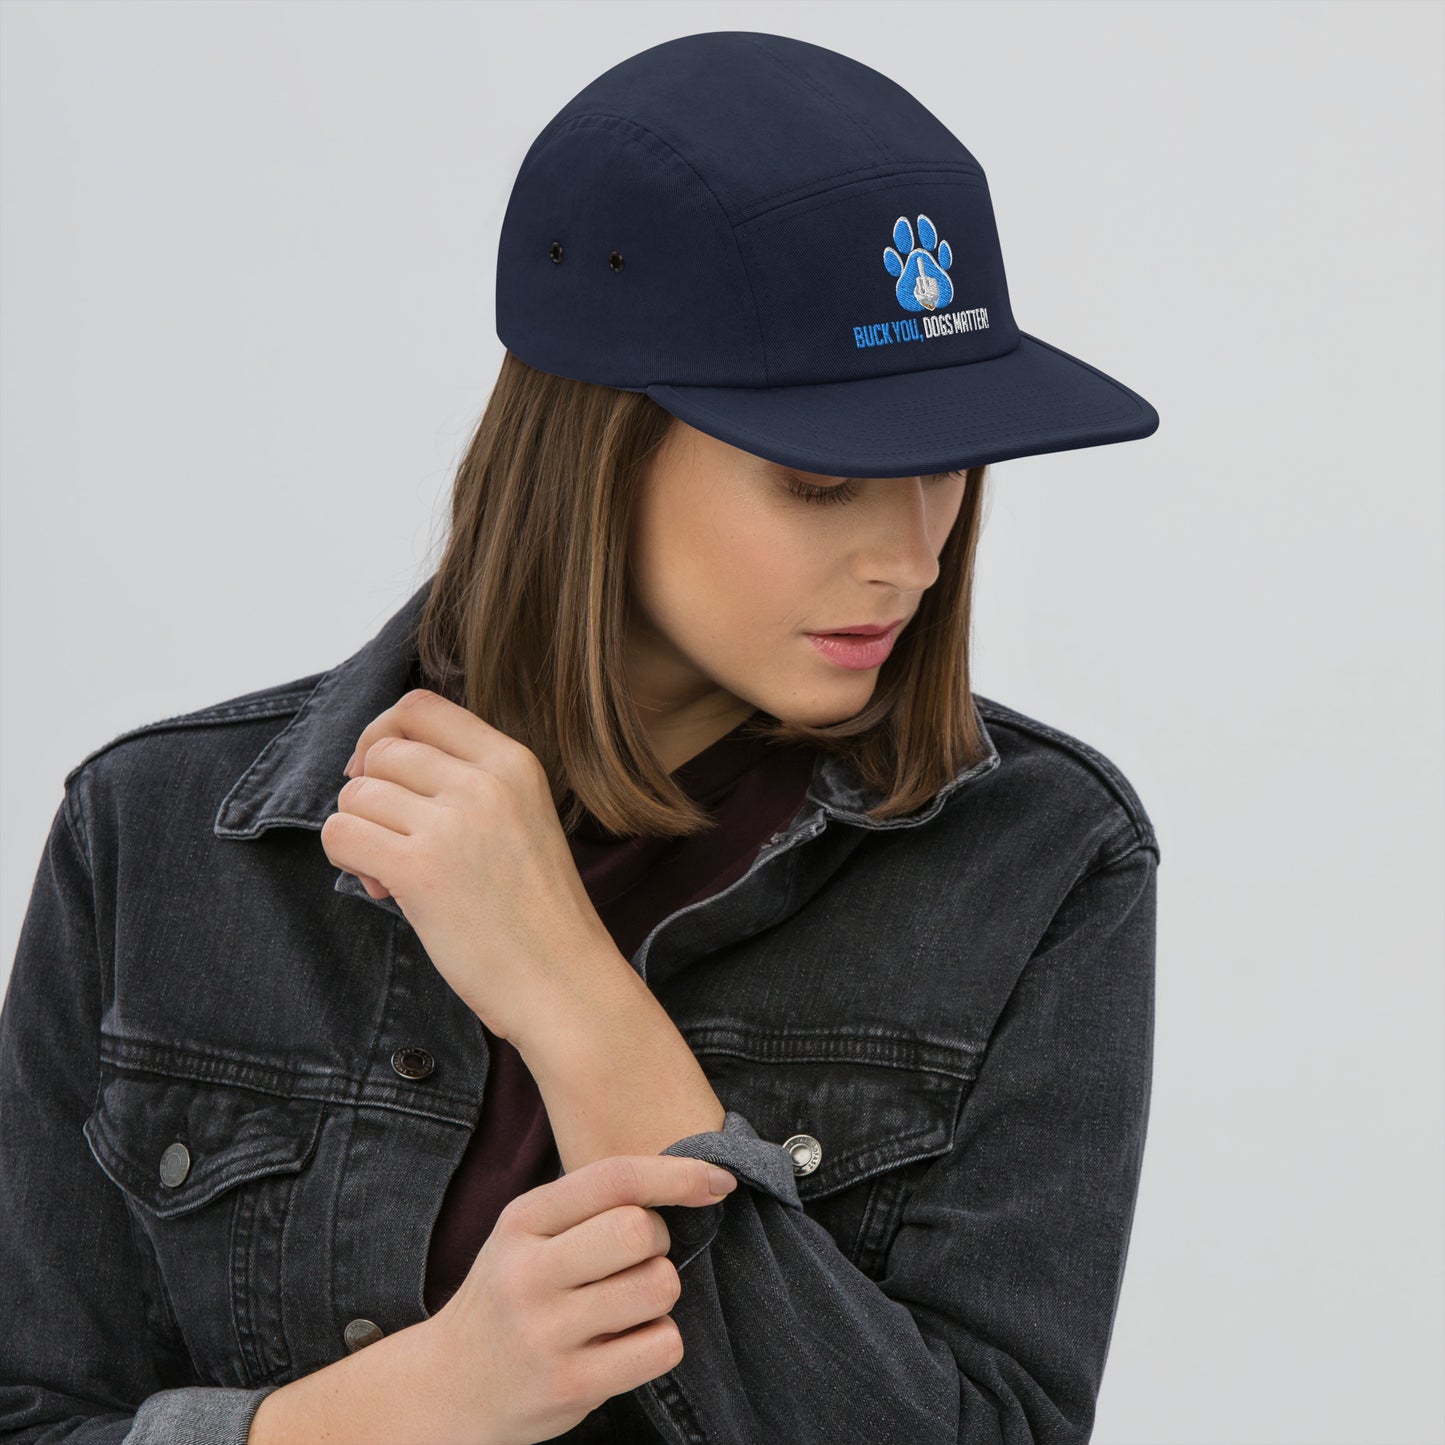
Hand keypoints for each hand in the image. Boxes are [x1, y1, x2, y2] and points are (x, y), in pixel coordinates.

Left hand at [320, 687, 614, 1039]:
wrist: (564, 980)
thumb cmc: (538, 913)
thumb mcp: (521, 818)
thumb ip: (468, 782)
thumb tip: (378, 767)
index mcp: (513, 761)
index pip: (420, 706)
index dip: (384, 734)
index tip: (383, 775)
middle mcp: (484, 782)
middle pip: (382, 752)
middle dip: (372, 795)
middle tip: (395, 844)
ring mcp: (452, 823)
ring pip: (356, 795)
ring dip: (360, 833)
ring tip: (394, 874)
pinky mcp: (420, 870)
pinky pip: (341, 834)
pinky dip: (347, 859)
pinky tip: (382, 888)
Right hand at [424, 1153, 737, 1444]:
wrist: (448, 1387)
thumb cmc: (509, 1293)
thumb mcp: (526, 1234)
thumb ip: (588, 1205)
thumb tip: (692, 1176)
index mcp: (522, 1221)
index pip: (613, 1178)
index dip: (677, 1173)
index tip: (718, 1179)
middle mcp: (528, 1273)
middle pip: (639, 1230)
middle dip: (659, 1240)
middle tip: (639, 1258)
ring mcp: (547, 1333)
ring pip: (657, 1286)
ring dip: (660, 1292)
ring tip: (627, 1305)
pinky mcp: (570, 1386)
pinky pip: (660, 1346)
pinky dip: (660, 1341)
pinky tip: (627, 1344)